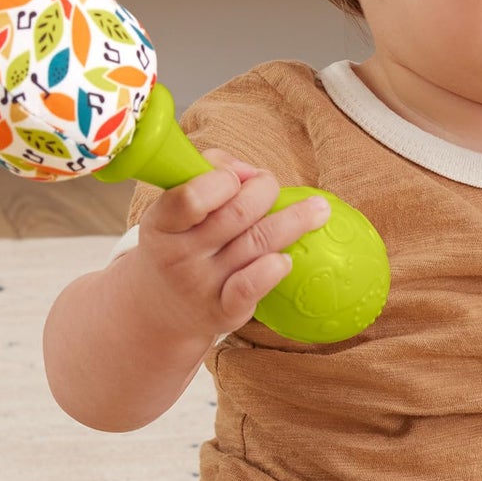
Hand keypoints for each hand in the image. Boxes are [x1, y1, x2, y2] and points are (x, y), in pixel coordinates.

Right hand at [130, 149, 330, 341]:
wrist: (161, 307)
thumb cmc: (178, 242)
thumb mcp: (174, 206)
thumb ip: (208, 172)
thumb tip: (248, 170)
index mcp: (161, 224)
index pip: (191, 197)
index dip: (224, 179)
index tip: (238, 175)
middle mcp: (178, 256)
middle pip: (237, 214)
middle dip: (265, 191)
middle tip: (271, 187)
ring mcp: (201, 286)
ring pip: (256, 243)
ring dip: (294, 221)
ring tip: (319, 210)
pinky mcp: (224, 310)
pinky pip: (253, 287)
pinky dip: (273, 270)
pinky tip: (287, 259)